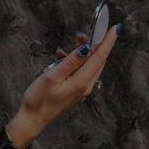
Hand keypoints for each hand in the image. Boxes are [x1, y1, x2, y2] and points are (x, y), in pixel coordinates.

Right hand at [11, 24, 119, 144]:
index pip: (99, 57)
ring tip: (76, 40)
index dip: (107, 41)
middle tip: (91, 30)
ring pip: (90, 66)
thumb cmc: (39, 99)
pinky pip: (82, 72)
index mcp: (82, 81)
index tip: (115, 28)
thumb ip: (71, 61)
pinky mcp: (75, 91)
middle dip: (96, 44)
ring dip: (85, 52)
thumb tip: (86, 47)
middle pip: (97, 61)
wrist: (32, 120)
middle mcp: (86, 86)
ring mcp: (81, 89)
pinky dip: (76, 61)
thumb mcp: (53, 76)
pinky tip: (63, 57)